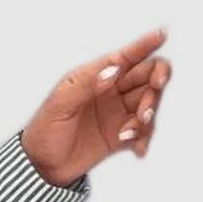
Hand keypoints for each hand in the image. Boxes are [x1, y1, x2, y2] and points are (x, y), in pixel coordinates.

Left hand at [19, 27, 171, 185]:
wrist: (40, 166)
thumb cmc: (43, 131)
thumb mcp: (58, 105)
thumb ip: (85, 85)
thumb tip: (112, 69)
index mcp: (94, 77)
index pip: (125, 56)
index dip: (145, 44)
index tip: (161, 35)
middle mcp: (110, 91)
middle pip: (147, 75)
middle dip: (155, 82)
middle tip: (151, 95)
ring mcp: (118, 112)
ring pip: (149, 102)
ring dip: (148, 113)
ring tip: (130, 130)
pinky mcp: (122, 134)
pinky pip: (144, 130)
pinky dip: (145, 137)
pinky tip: (137, 148)